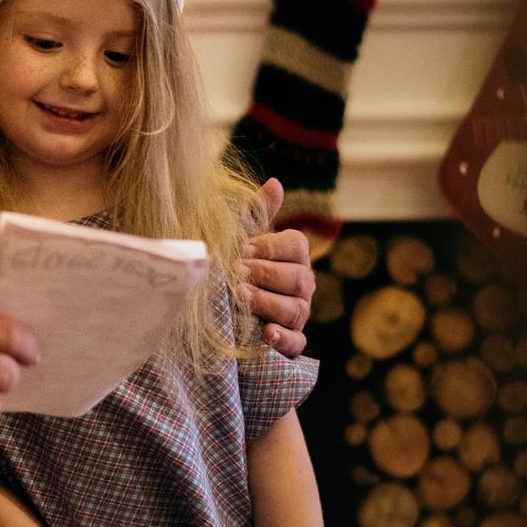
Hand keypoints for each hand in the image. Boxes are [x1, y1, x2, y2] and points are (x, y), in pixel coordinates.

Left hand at [236, 178, 314, 357]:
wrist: (224, 312)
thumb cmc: (237, 269)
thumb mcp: (244, 241)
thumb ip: (257, 214)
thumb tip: (275, 183)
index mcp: (294, 257)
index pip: (297, 245)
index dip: (271, 246)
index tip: (244, 248)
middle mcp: (302, 286)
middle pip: (298, 278)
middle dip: (266, 275)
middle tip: (237, 273)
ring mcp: (299, 315)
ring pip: (295, 309)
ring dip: (267, 303)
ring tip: (240, 298)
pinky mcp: (291, 343)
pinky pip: (296, 343)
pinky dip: (283, 338)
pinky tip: (266, 333)